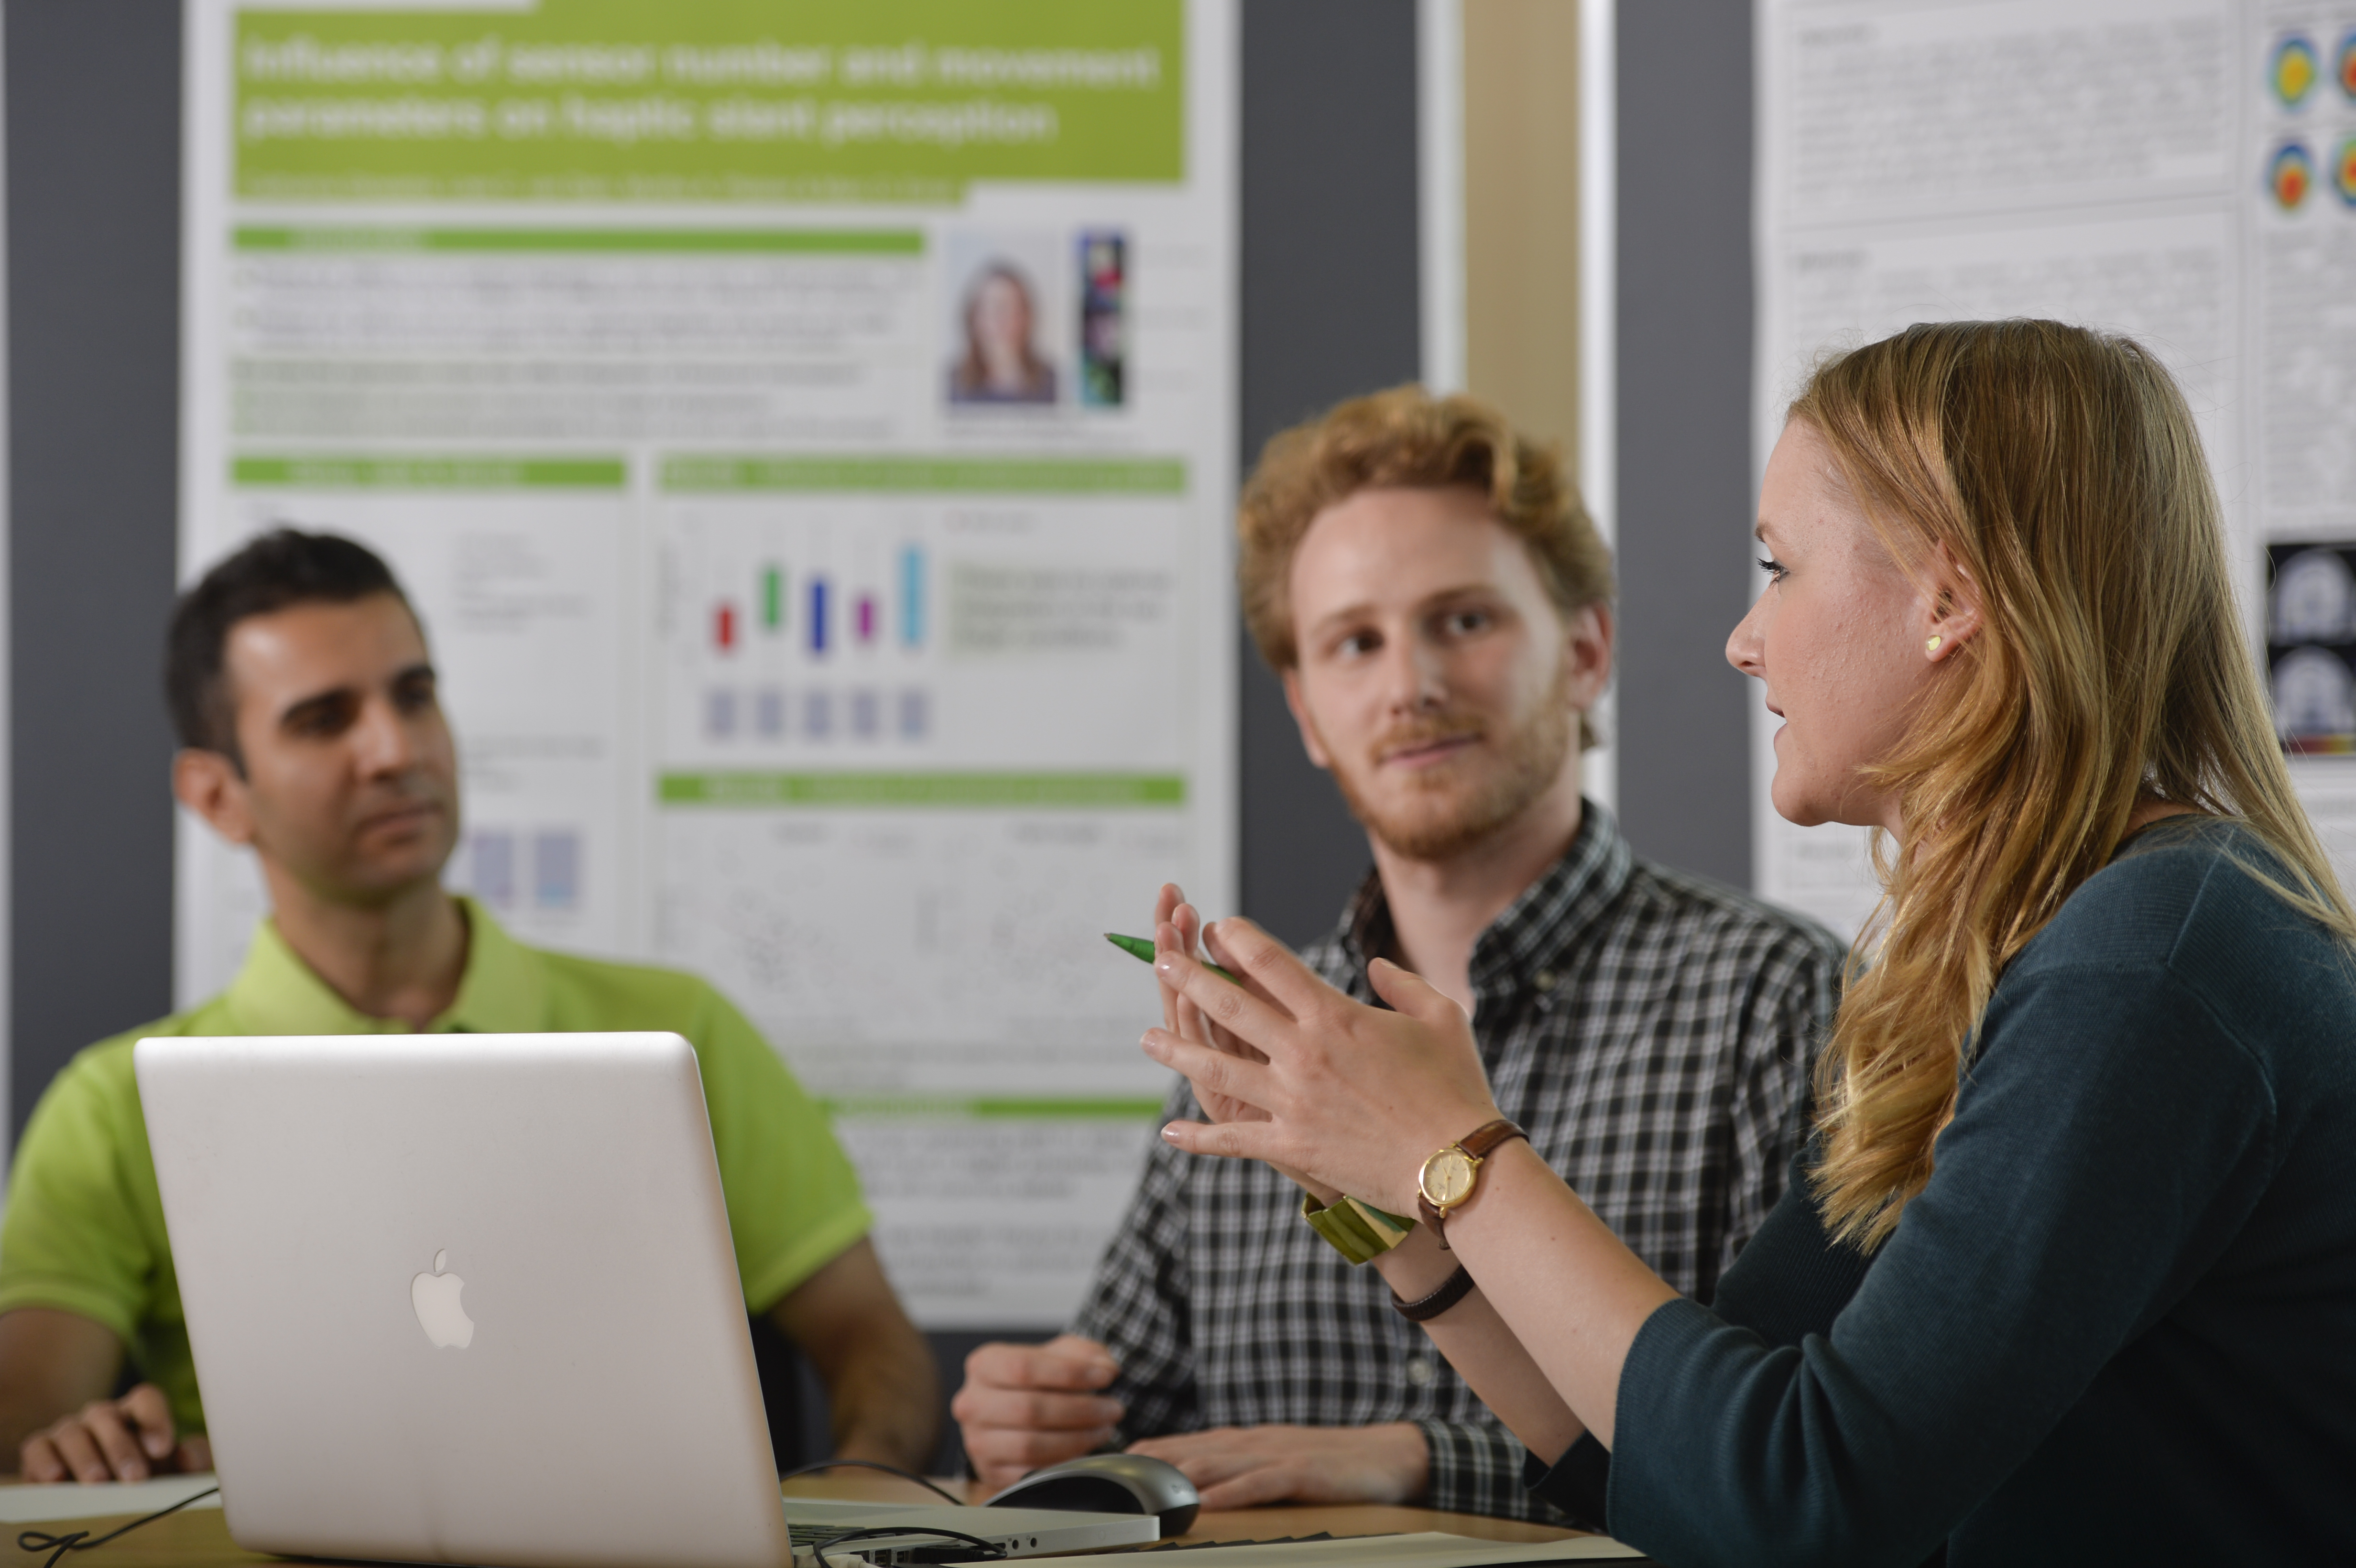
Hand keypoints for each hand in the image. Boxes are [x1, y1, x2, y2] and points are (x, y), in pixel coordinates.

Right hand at [19, 1384, 210, 1482]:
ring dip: (85, 1458)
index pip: (145, 1398)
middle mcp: (101, 1417)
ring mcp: (69, 1431)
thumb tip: (187, 1455)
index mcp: (135, 1413)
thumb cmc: (143, 1476)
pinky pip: (37, 1447)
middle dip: (121, 1447)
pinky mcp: (40, 1450)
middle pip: (107, 1416)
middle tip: (135, 1478)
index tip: (163, 1449)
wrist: (100, 1496)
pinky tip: (56, 1478)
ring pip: (72, 1432)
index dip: (155, 1419)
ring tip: (98, 1482)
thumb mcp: (174, 1470)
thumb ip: (193, 1457)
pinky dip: (44, 1461)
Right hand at [952, 1334, 1124, 1491]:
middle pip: (1029, 1409)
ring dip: (1077, 1439)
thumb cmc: (1040, 1379)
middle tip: (1113, 1409)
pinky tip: (1085, 1450)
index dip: (1070, 1373)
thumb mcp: (1062, 1354)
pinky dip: (1063, 1463)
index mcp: (984, 1365)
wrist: (1019, 1411)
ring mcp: (977, 1441)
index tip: (1105, 1377)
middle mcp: (972, 1403)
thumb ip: (1086, 1353)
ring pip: (1030, 1445)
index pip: (1023, 1368)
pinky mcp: (991, 1472)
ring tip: (1104, 1429)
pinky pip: (1030, 1473)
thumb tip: (1106, 1369)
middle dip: (1081, 1410)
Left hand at [1127, 1423, 1428, 1509]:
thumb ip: (1237, 1467)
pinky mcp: (1302, 1472)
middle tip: (1114, 1477)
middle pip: (1193, 1450)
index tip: (1110, 1464)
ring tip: (1146, 1487)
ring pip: (1219, 1463)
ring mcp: (1277, 1455)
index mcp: (1246, 1441)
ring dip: (1180, 1473)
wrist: (1387, 1455)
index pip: (1187, 1442)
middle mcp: (1254, 1443)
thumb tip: (1194, 1479)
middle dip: (1152, 1463)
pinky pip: (1261, 1483)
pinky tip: (1208, 1502)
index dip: (1148, 1452)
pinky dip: (1232, 1492)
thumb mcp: (1274, 1461)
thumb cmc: (1328, 1465)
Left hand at [1143, 918, 1501, 1215]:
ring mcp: (1292, 1100)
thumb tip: (1373, 967)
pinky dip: (1198, 1137)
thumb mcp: (1441, 1017)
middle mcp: (1304, 1052)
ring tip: (1146, 1038)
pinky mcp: (1292, 1145)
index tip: (1216, 928)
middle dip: (1188, 978)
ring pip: (1216, 1066)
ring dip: (1176, 1049)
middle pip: (1230, 1005)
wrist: (1457, 1165)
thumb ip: (1402, 983)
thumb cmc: (1455, 1088)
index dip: (1238, 940)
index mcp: (1335, 1015)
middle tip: (1159, 961)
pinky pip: (1233, 1138)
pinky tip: (1170, 1131)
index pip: (1272, 964)